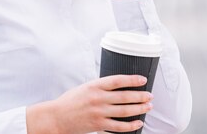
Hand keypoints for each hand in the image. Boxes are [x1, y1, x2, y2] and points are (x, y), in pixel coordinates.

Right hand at [26, 75, 152, 133]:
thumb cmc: (70, 101)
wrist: (56, 117)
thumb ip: (101, 86)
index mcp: (95, 86)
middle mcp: (98, 98)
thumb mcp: (85, 87)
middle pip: (125, 96)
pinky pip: (119, 127)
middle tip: (150, 95)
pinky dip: (130, 125)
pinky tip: (138, 123)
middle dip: (141, 96)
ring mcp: (99, 112)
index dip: (133, 80)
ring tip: (148, 107)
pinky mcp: (98, 125)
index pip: (118, 80)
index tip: (143, 79)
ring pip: (125, 111)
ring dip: (139, 109)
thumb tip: (119, 85)